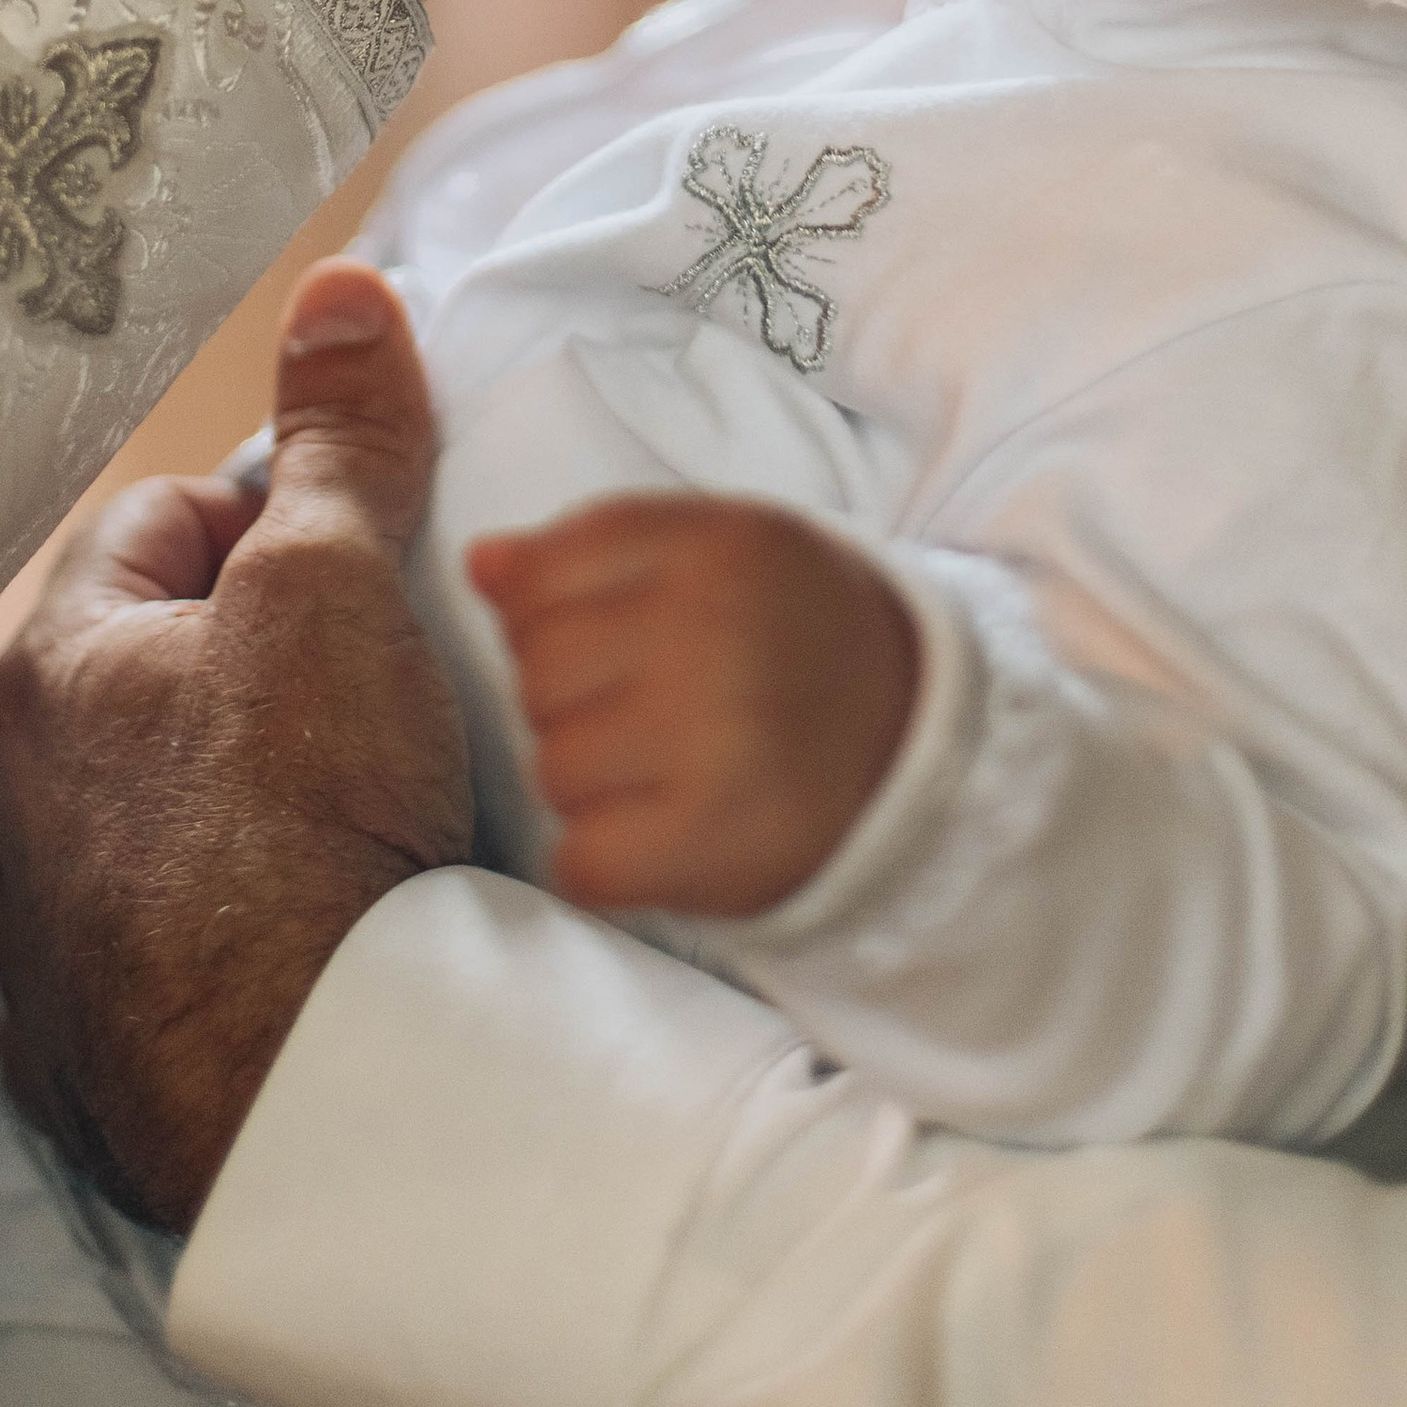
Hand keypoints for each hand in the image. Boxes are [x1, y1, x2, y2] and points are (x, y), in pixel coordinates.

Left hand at [0, 261, 463, 1232]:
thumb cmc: (297, 823)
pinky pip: (192, 950)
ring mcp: (63, 949)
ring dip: (269, 796)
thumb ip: (345, 440)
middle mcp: (25, 808)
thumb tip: (345, 288)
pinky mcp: (115, 1063)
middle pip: (172, 672)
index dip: (277, 509)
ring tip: (388, 802)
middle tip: (397, 670)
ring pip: (180, 815)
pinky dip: (261, 925)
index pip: (161, 521)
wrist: (297, 1106)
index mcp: (52, 675)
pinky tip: (342, 931)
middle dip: (278, 658)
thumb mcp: (336, 587)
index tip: (372, 546)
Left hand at [471, 496, 920, 917]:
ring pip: (552, 768)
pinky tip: (662, 833)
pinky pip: (581, 861)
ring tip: (667, 770)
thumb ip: (601, 546)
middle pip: (536, 672)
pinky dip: (606, 860)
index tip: (607, 638)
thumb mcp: (726, 549)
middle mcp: (713, 632)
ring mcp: (714, 739)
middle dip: (570, 698)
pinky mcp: (716, 841)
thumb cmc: (801, 635)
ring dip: (592, 781)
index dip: (547, 616)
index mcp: (715, 545)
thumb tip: (481, 566)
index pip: (539, 579)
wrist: (925, 744)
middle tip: (647, 711)